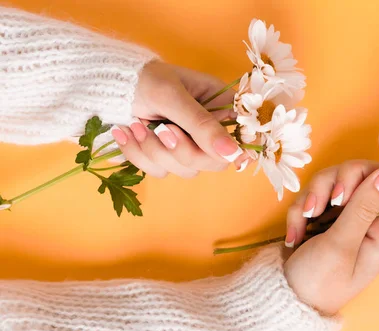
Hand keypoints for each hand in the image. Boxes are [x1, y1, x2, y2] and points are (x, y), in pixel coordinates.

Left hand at [110, 61, 245, 177]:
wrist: (104, 85)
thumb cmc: (144, 79)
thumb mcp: (173, 97)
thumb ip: (202, 125)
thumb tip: (234, 154)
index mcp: (220, 106)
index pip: (243, 136)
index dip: (236, 150)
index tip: (221, 153)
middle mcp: (209, 129)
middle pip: (214, 162)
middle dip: (183, 151)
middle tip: (161, 129)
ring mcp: (187, 144)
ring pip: (185, 169)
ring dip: (154, 150)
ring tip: (135, 123)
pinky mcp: (165, 156)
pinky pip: (159, 171)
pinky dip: (138, 154)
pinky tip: (125, 132)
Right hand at [284, 160, 378, 314]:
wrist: (282, 300)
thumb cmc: (319, 282)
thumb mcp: (342, 245)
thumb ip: (365, 206)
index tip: (378, 151)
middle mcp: (369, 222)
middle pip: (365, 176)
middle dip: (341, 181)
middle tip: (331, 200)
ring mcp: (345, 218)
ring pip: (335, 180)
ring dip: (315, 195)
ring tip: (306, 218)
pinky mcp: (322, 217)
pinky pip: (314, 195)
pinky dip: (301, 210)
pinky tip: (295, 234)